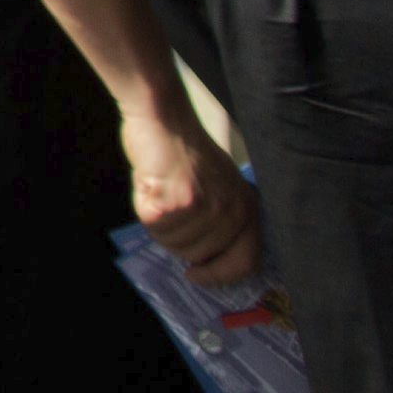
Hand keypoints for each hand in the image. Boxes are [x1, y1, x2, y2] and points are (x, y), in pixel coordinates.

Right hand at [122, 106, 263, 289]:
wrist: (163, 117)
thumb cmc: (188, 147)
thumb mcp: (223, 183)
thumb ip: (225, 217)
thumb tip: (211, 256)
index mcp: (246, 208)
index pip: (245, 262)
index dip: (220, 275)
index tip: (198, 275)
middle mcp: (227, 213)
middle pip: (199, 255)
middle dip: (180, 241)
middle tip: (170, 213)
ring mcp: (198, 211)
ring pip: (173, 243)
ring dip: (162, 225)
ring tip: (161, 191)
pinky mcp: (168, 206)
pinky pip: (153, 228)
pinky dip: (145, 209)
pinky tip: (149, 185)